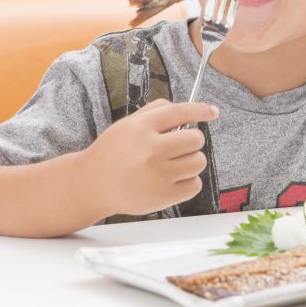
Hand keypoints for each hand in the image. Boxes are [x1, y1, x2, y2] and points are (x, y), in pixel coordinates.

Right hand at [80, 99, 218, 216]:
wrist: (92, 184)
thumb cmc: (112, 152)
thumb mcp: (127, 124)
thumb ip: (156, 112)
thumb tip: (190, 109)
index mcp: (141, 128)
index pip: (180, 112)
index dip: (201, 110)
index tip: (213, 112)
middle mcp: (150, 150)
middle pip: (196, 139)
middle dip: (191, 141)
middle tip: (177, 147)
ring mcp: (158, 175)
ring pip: (199, 162)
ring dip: (190, 162)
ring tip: (172, 165)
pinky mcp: (163, 197)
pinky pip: (195, 184)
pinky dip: (188, 182)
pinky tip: (171, 180)